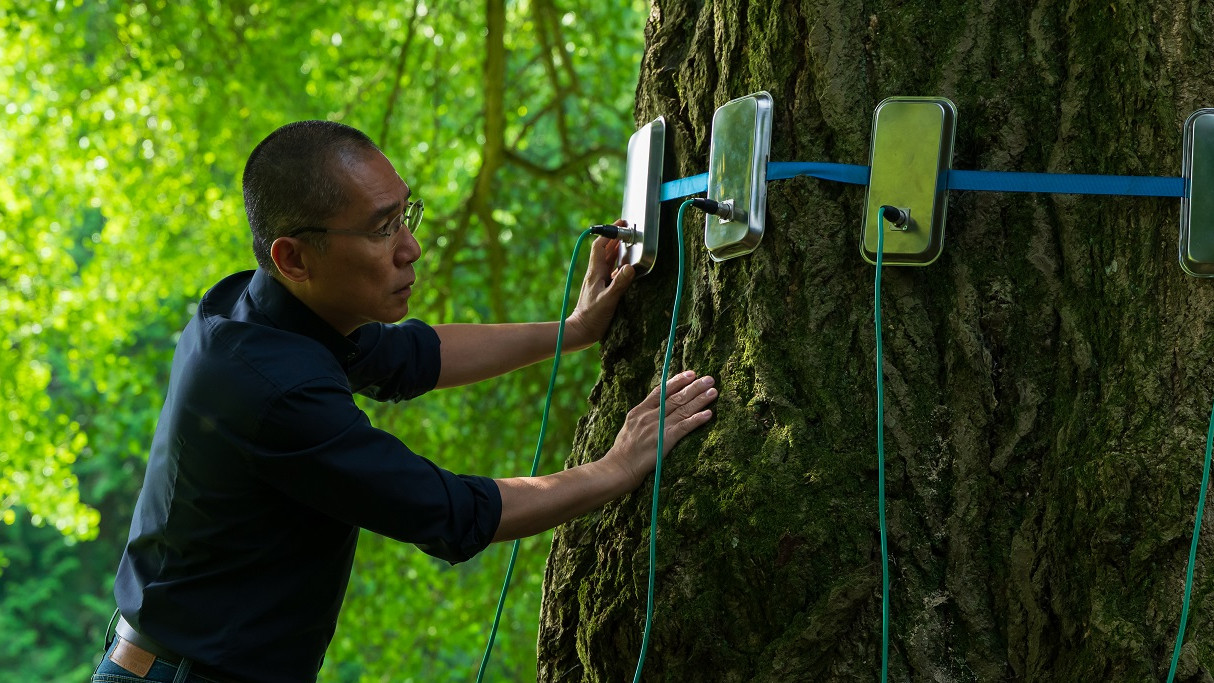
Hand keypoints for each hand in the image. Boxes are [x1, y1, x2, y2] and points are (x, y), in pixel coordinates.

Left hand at [565, 222, 635, 348]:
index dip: (609, 233)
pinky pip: (610, 271)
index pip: (600, 246)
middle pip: (605, 250)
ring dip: (617, 250)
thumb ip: (620, 283)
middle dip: (615, 238)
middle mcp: (595, 274)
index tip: (621, 225)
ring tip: (628, 243)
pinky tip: (626, 267)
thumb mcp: (608, 300)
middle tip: (628, 231)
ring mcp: (597, 281)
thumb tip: (630, 267)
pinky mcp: (601, 289)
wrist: (580, 331)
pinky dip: (618, 265)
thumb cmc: (592, 317)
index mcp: (595, 272)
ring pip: (608, 260)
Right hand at [604, 371, 717, 488]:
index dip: (677, 381)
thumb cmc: (623, 452)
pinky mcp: (665, 441)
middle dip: (694, 387)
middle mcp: (649, 416)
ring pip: (682, 410)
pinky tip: (708, 414)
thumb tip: (655, 410)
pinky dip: (697, 419)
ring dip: (700, 400)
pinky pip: (684, 427)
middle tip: (709, 378)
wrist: (618, 468)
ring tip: (713, 391)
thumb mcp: (629, 427)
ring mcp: (657, 427)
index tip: (691, 373)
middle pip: (675, 397)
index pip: (661, 391)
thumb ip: (642, 417)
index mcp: (639, 411)